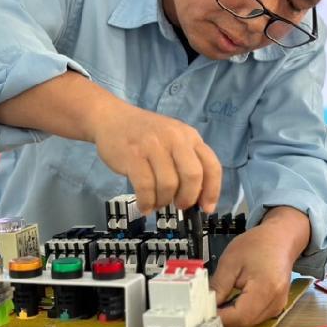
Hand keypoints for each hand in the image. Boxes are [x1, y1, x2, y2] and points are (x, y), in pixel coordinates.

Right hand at [91, 102, 221, 215]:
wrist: (114, 118)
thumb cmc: (147, 134)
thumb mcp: (174, 140)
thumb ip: (186, 161)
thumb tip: (197, 198)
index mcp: (190, 136)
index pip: (211, 165)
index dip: (212, 190)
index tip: (206, 208)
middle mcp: (175, 138)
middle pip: (193, 176)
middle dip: (188, 198)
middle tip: (178, 205)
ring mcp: (154, 146)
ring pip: (168, 185)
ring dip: (163, 202)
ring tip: (156, 202)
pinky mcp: (133, 156)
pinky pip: (145, 187)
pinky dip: (146, 202)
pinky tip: (144, 205)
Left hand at [210, 212, 307, 326]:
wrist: (281, 237)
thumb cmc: (258, 244)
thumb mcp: (231, 260)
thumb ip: (217, 286)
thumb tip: (204, 307)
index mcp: (265, 288)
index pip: (238, 317)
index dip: (218, 319)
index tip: (200, 315)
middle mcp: (275, 303)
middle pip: (242, 324)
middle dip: (221, 321)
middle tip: (204, 311)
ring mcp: (277, 307)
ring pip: (247, 324)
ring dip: (230, 319)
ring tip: (216, 306)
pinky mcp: (275, 308)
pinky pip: (253, 319)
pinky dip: (239, 315)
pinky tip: (230, 304)